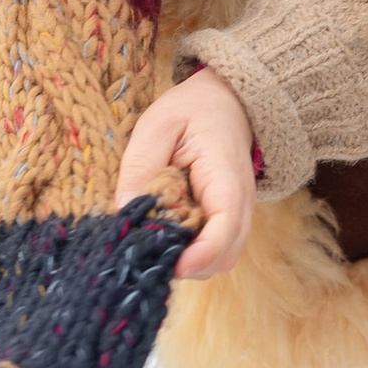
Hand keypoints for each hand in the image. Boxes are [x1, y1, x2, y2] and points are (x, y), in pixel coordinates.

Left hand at [113, 67, 257, 281]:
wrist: (227, 102)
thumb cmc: (193, 110)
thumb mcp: (158, 124)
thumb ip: (141, 163)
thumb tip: (125, 207)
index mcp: (226, 177)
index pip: (225, 228)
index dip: (199, 255)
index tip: (169, 265)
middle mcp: (241, 203)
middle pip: (224, 256)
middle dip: (189, 265)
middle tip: (148, 252)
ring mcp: (238, 214)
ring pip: (220, 259)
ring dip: (189, 261)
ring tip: (154, 242)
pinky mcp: (227, 219)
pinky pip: (214, 249)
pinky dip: (191, 252)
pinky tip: (166, 235)